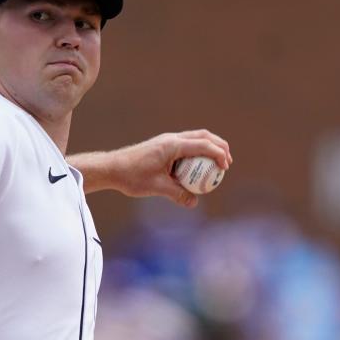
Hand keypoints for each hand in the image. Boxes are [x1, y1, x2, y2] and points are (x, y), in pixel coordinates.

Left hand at [115, 130, 231, 207]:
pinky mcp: (163, 145)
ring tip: (217, 164)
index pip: (203, 145)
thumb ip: (177, 194)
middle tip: (227, 163)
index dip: (219, 154)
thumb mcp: (156, 188)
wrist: (112, 168)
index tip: (225, 167)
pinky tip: (198, 168)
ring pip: (196, 138)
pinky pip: (186, 145)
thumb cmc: (132, 176)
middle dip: (219, 147)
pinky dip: (197, 153)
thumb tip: (194, 203)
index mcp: (172, 145)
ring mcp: (167, 140)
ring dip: (209, 148)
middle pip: (203, 136)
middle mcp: (171, 139)